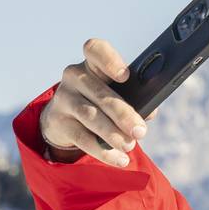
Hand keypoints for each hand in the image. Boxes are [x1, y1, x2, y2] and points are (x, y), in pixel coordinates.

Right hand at [38, 38, 149, 166]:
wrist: (63, 119)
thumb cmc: (100, 101)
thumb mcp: (115, 94)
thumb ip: (135, 99)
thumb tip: (150, 112)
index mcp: (93, 64)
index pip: (95, 50)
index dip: (110, 60)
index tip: (125, 76)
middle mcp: (75, 76)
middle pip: (100, 92)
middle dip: (123, 113)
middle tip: (140, 131)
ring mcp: (64, 98)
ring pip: (90, 116)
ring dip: (112, 133)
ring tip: (129, 146)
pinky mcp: (58, 122)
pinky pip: (83, 138)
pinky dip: (103, 151)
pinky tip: (119, 159)